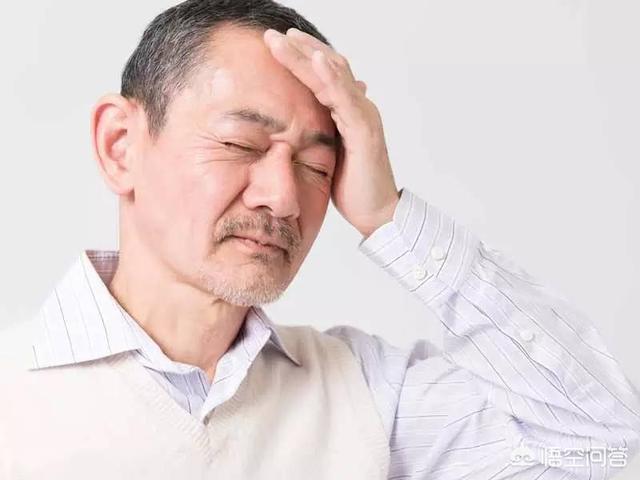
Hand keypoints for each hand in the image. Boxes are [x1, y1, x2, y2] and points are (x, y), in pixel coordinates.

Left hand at [263, 28, 399, 237]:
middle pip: (328, 67)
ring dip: (308, 55)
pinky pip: (346, 98)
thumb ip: (322, 132)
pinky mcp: (364, 131)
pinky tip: (316, 60)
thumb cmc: (354, 187)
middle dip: (299, 49)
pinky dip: (331, 77)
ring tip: (284, 39)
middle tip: (270, 34)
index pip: (323, 75)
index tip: (276, 44)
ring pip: (334, 75)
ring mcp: (363, 116)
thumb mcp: (329, 153)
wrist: (377, 213)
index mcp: (347, 111)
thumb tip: (305, 122)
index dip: (301, 57)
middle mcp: (358, 106)